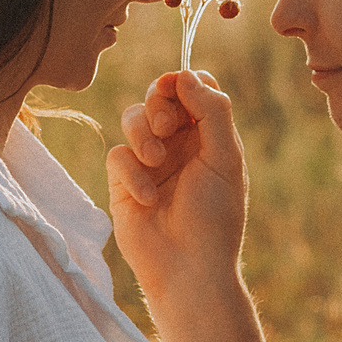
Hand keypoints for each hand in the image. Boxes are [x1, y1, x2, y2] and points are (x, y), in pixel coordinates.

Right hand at [108, 69, 247, 310]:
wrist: (188, 270)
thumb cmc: (215, 218)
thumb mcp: (224, 160)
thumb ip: (212, 111)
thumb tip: (184, 72)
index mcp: (209, 136)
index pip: (194, 89)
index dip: (183, 81)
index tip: (177, 86)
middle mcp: (179, 144)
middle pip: (159, 96)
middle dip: (158, 103)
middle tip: (166, 127)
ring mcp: (149, 162)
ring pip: (132, 118)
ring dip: (142, 133)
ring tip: (155, 161)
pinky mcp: (124, 182)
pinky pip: (117, 155)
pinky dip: (131, 173)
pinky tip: (148, 199)